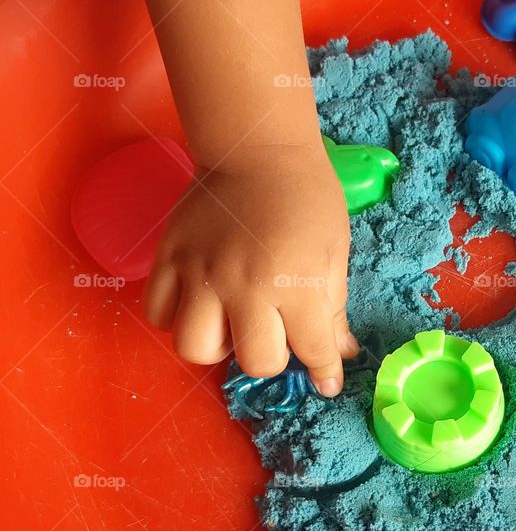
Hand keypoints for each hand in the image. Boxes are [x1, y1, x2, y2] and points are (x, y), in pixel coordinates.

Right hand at [145, 143, 359, 396]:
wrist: (257, 148)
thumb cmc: (308, 198)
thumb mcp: (334, 253)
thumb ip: (333, 308)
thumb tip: (340, 353)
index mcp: (293, 282)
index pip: (310, 349)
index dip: (325, 372)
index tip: (326, 381)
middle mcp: (243, 284)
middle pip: (253, 361)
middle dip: (272, 358)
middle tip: (277, 335)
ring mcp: (199, 272)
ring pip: (195, 347)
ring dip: (219, 346)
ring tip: (232, 324)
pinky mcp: (168, 258)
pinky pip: (159, 313)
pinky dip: (178, 319)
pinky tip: (200, 304)